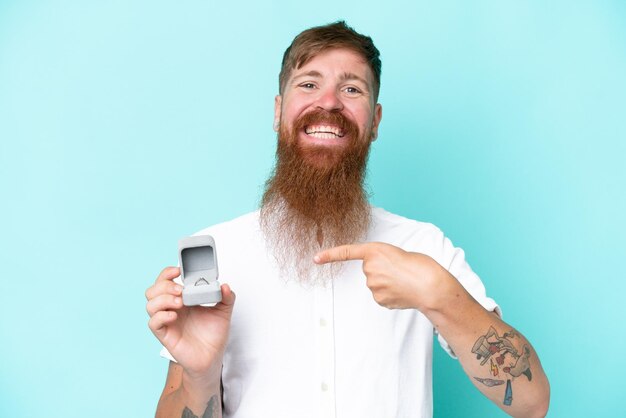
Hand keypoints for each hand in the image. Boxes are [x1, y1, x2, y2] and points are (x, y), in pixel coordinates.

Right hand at [145, 267, 235, 380]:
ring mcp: (166, 321)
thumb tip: (225, 286)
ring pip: (150, 304)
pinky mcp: (165, 335)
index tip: (178, 270)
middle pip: (153, 290)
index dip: (167, 273)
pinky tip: (174, 316)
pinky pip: (153, 323)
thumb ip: (227, 297)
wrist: (212, 357)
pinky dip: (161, 316)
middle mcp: (171, 308)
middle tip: (181, 290)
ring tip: (180, 303)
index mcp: (182, 299)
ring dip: (163, 299)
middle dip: (164, 285)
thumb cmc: (214, 334)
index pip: (165, 281)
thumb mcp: (224, 312)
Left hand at [314, 242, 449, 310]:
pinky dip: (390, 294)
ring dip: (387, 282)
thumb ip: (382, 263)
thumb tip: (377, 281)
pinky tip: (402, 291)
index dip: (330, 255)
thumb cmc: (420, 266)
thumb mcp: (398, 255)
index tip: (315, 259)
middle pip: (369, 269)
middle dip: (381, 270)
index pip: (347, 252)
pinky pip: (380, 295)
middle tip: (399, 269)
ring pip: (375, 283)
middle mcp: (370, 267)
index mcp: (375, 250)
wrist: (430, 286)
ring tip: (403, 280)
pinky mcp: (378, 299)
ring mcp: (373, 285)